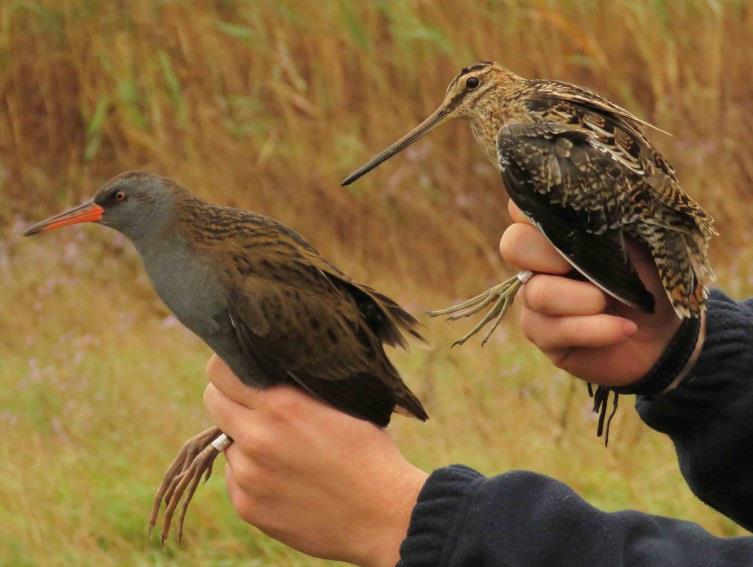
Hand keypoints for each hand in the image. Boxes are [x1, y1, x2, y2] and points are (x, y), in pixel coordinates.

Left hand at [203, 355, 427, 566]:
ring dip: (245, 440)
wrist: (385, 515)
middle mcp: (257, 437)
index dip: (230, 368)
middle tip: (256, 405)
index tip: (241, 370)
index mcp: (281, 405)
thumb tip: (269, 367)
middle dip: (231, 399)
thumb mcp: (340, 404)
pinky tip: (287, 479)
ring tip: (285, 451)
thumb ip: (297, 387)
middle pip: (214, 402)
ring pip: (226, 442)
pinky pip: (236, 477)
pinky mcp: (247, 507)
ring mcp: (248, 476)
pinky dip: (253, 473)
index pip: (220, 371)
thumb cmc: (370, 452)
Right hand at [500, 200, 685, 386]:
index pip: (522, 207)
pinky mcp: (542, 334)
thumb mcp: (639, 241)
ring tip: (617, 302)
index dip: (540, 212)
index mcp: (556, 229)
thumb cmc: (652, 279)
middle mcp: (537, 260)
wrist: (669, 333)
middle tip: (594, 266)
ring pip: (536, 292)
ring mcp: (534, 297)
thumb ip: (609, 218)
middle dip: (554, 255)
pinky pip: (550, 329)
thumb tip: (590, 197)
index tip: (581, 224)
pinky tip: (625, 329)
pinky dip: (594, 329)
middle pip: (513, 245)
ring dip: (586, 299)